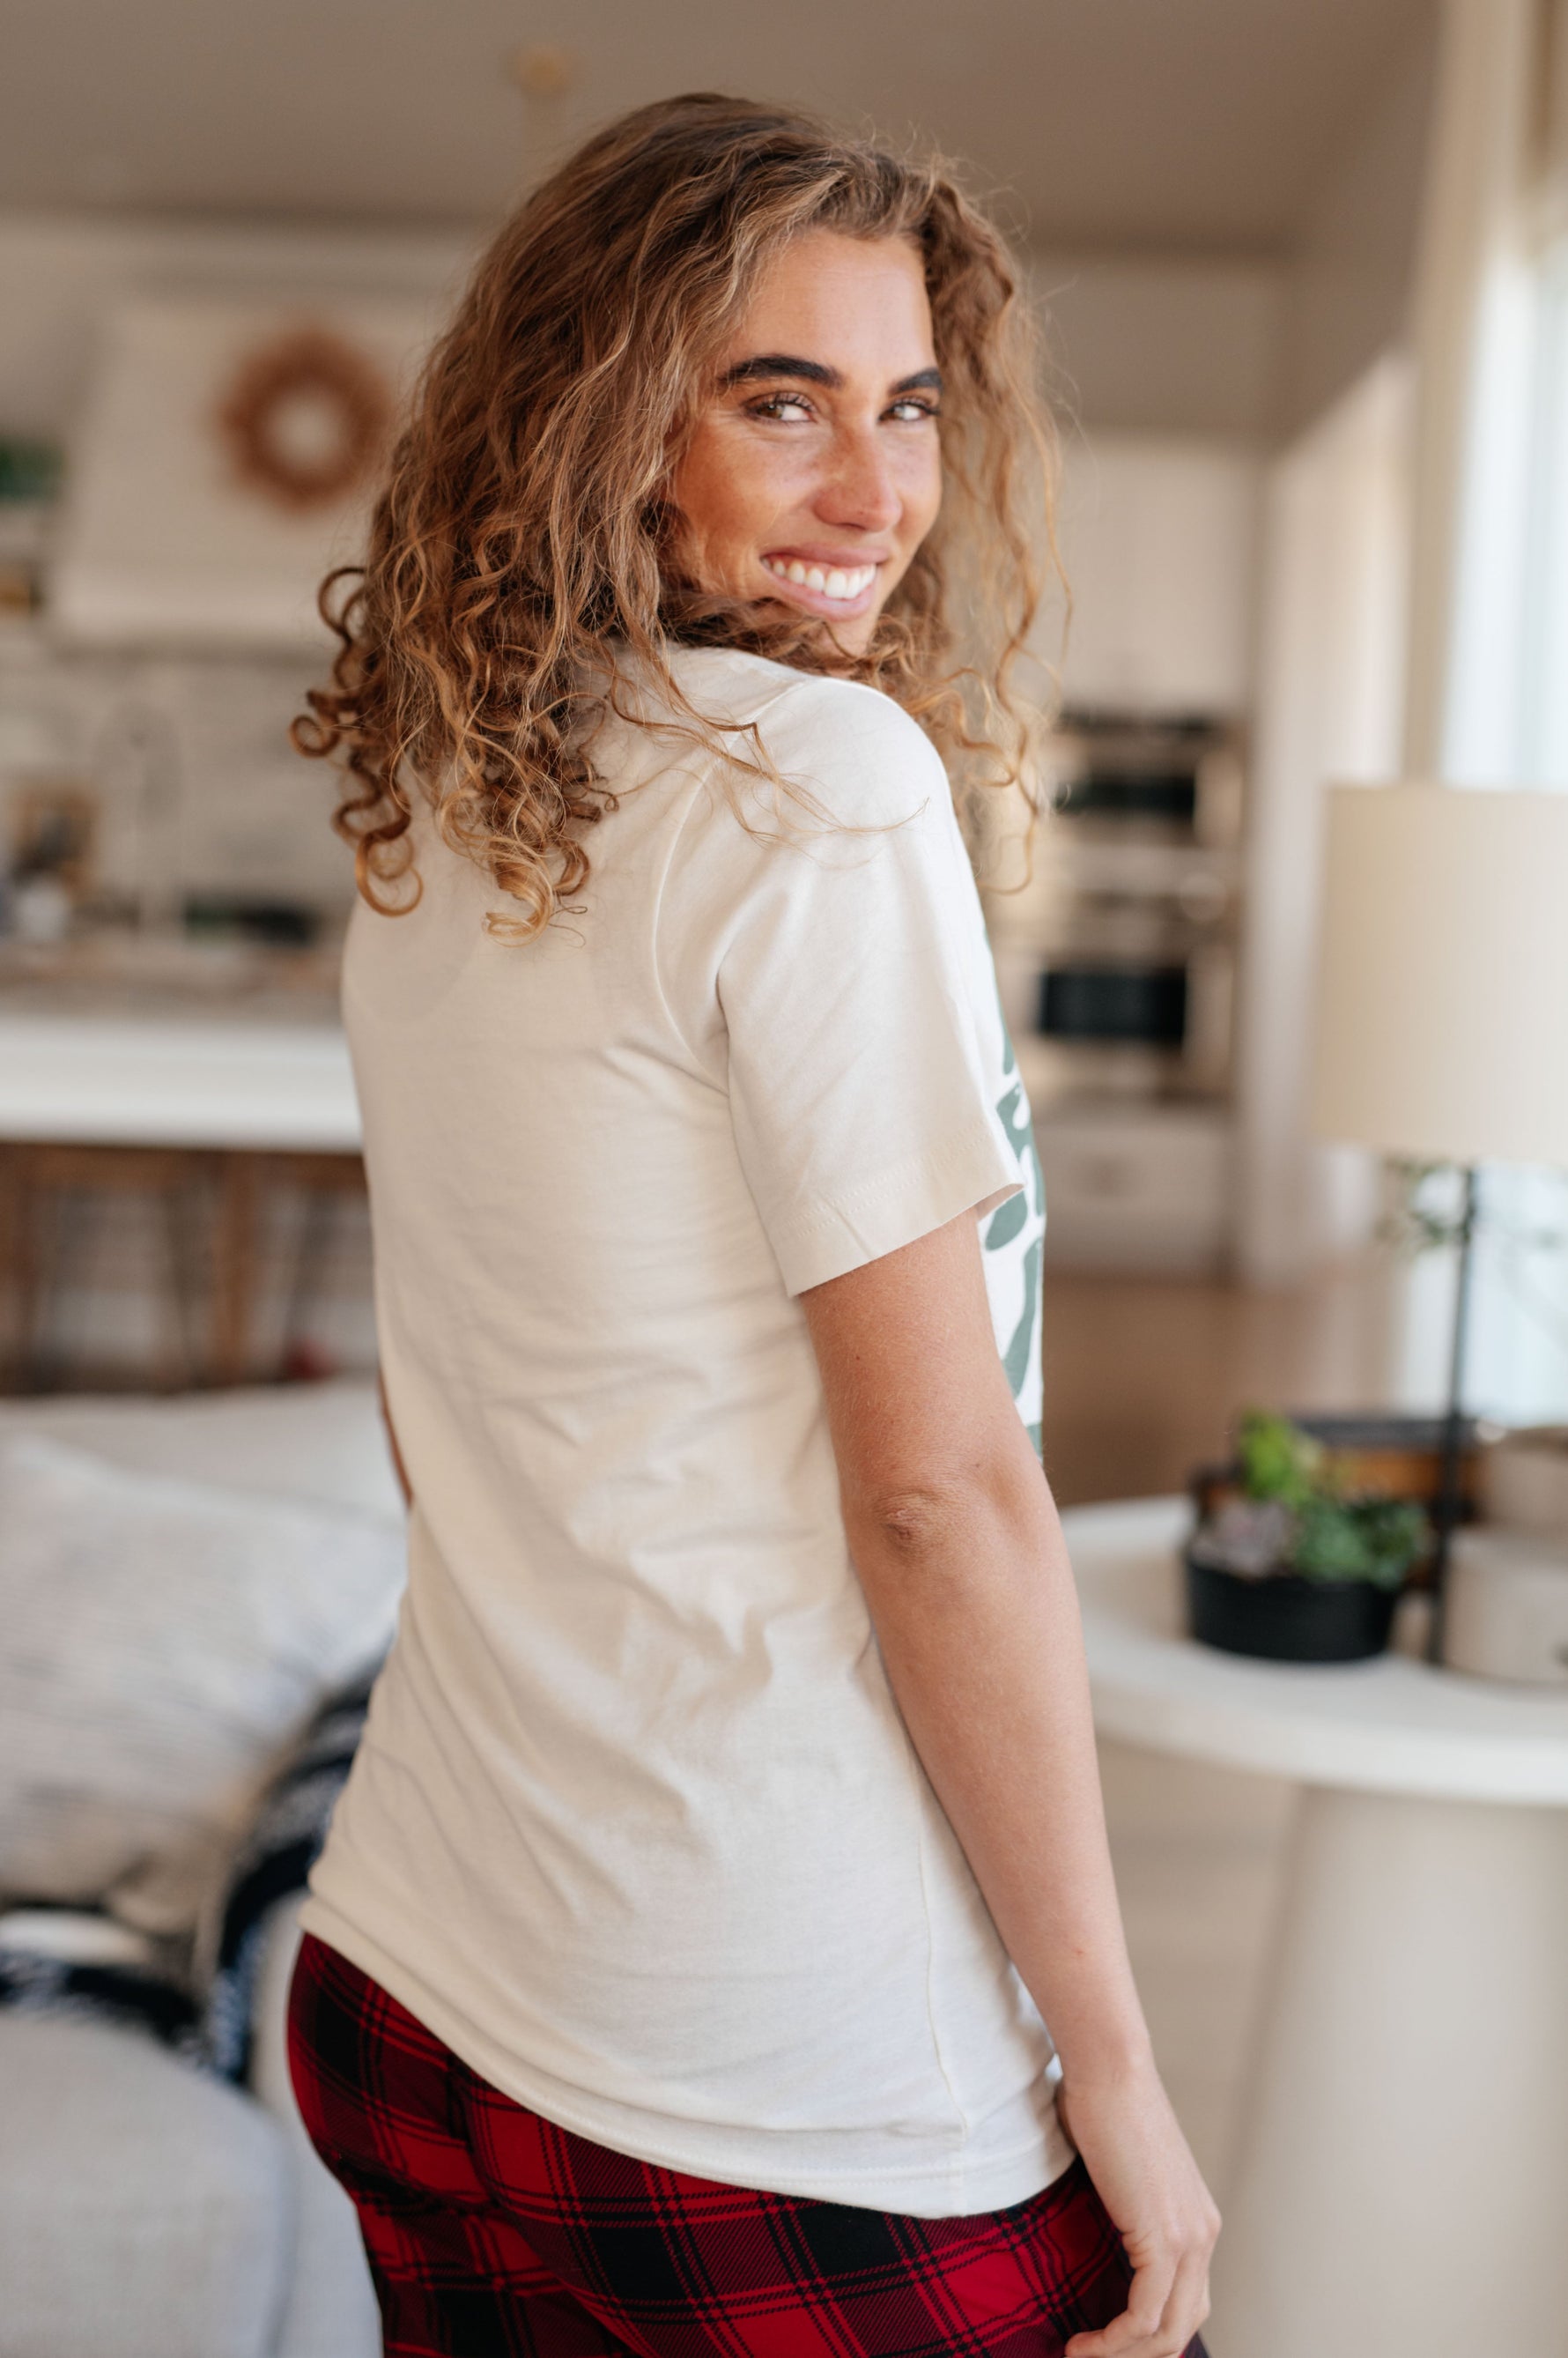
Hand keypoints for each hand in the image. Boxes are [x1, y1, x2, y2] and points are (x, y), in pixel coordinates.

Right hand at [1059, 2054, 1219, 2357]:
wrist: (1109, 2066)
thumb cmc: (1100, 2104)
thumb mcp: (1117, 2172)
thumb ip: (1118, 2209)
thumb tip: (1090, 2231)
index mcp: (1197, 2221)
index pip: (1187, 2302)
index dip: (1150, 2334)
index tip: (1104, 2341)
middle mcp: (1203, 2234)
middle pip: (1183, 2325)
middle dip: (1138, 2355)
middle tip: (1092, 2357)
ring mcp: (1190, 2237)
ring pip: (1166, 2330)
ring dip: (1121, 2355)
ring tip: (1078, 2357)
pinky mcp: (1163, 2236)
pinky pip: (1144, 2314)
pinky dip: (1113, 2340)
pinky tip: (1082, 2343)